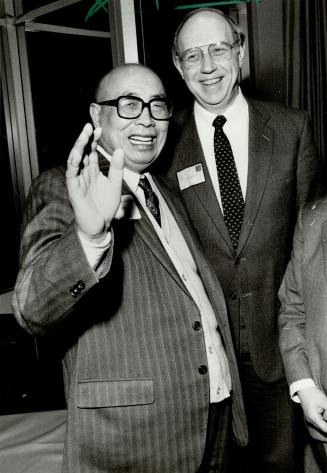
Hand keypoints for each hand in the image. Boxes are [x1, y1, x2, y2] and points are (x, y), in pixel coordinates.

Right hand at [66, 123, 123, 241]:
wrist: (101, 225)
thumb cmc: (106, 206)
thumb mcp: (116, 184)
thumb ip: (117, 168)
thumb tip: (119, 150)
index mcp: (93, 170)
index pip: (91, 151)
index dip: (94, 140)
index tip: (99, 129)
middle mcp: (84, 173)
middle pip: (82, 152)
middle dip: (85, 139)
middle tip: (89, 126)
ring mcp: (78, 180)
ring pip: (75, 159)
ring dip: (78, 146)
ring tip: (83, 135)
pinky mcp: (74, 188)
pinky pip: (71, 173)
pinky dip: (73, 162)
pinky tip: (77, 153)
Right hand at [298, 386, 326, 433]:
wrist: (304, 389)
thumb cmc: (313, 394)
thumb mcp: (324, 402)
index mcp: (313, 417)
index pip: (325, 429)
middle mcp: (310, 420)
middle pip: (323, 428)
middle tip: (326, 412)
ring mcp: (310, 418)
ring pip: (321, 425)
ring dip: (325, 421)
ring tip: (324, 410)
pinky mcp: (310, 416)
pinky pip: (319, 421)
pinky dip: (323, 419)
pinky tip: (324, 413)